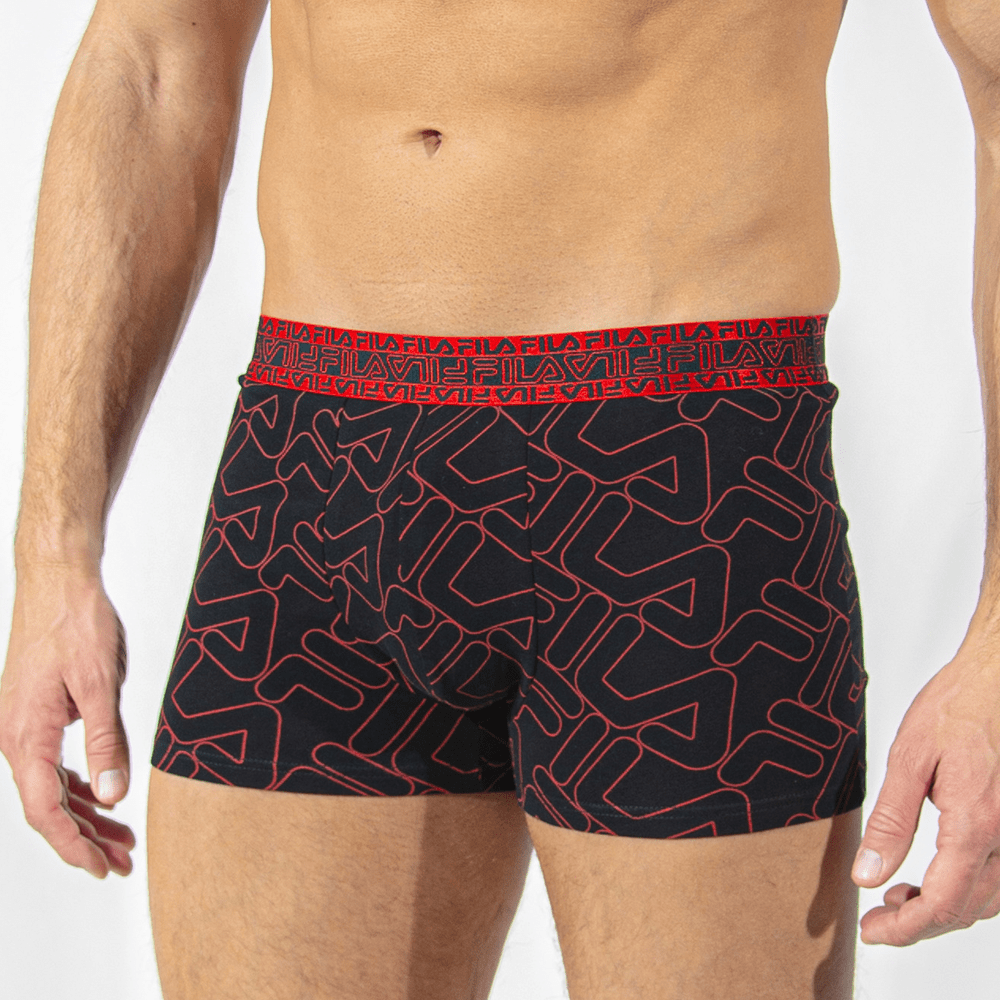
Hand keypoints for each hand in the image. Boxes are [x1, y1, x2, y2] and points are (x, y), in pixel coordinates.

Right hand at [0, 566, 135, 877]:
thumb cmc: (75, 622)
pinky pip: (53, 763)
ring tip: (121, 839)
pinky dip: (80, 785)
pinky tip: (102, 796)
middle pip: (48, 806)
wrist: (57, 581)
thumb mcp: (99, 682)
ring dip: (86, 814)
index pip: (44, 810)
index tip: (102, 867)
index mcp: (25, 735)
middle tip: (123, 861)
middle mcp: (16, 737)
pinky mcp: (37, 714)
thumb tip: (113, 795)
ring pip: (51, 787)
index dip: (74, 845)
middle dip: (86, 838)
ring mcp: (24, 726)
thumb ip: (107, 741)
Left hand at [851, 641, 999, 944]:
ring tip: (897, 897)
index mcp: (976, 823)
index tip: (873, 932)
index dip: (906, 928)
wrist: (995, 680)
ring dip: (944, 909)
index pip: (944, 902)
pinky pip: (998, 876)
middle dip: (920, 924)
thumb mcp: (909, 759)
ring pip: (988, 900)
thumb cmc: (956, 709)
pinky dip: (965, 889)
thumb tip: (868, 874)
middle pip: (967, 910)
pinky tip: (933, 876)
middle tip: (877, 920)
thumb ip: (891, 821)